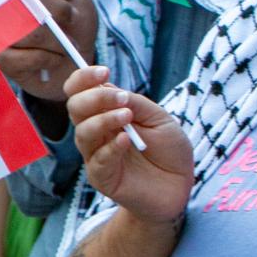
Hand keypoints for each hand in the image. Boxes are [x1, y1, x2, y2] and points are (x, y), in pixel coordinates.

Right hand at [0, 0, 98, 100]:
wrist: (77, 62)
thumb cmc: (74, 24)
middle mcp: (0, 9)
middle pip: (19, 3)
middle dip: (55, 10)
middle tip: (72, 16)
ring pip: (24, 32)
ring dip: (56, 38)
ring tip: (69, 42)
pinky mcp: (1, 60)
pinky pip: (22, 57)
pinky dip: (47, 57)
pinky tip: (56, 57)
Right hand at [65, 65, 192, 223]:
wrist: (180, 185)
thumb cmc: (169, 150)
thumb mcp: (159, 119)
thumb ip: (137, 104)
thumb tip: (112, 90)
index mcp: (106, 113)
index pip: (81, 92)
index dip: (84, 79)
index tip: (103, 71)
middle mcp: (97, 132)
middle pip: (76, 109)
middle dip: (94, 97)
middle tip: (120, 97)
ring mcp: (97, 155)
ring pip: (83, 134)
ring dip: (103, 121)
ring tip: (127, 116)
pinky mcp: (103, 178)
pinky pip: (97, 162)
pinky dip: (110, 149)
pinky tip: (125, 141)